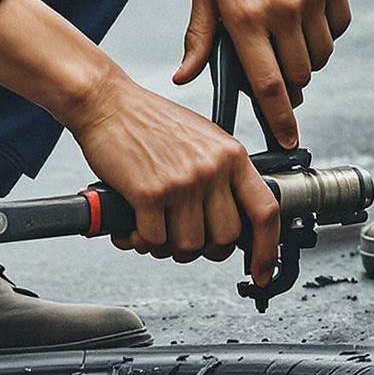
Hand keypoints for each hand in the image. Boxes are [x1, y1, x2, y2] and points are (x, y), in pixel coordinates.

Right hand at [64, 67, 280, 280]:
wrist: (106, 103)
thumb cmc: (149, 121)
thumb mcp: (202, 139)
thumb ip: (222, 174)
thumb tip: (234, 219)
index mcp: (230, 154)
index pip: (265, 210)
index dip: (267, 249)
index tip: (260, 271)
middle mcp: (211, 167)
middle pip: (225, 238)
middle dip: (203, 248)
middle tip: (183, 237)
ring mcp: (182, 181)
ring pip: (189, 246)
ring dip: (168, 246)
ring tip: (153, 227)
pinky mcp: (149, 192)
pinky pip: (155, 241)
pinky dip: (141, 240)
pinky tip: (133, 226)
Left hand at [176, 0, 349, 148]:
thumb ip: (200, 38)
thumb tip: (184, 77)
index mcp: (245, 17)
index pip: (269, 85)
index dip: (280, 119)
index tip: (289, 140)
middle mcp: (282, 10)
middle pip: (298, 76)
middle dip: (287, 83)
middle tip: (271, 66)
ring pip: (320, 56)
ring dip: (305, 58)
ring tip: (283, 36)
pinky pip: (338, 29)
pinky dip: (325, 33)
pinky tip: (303, 15)